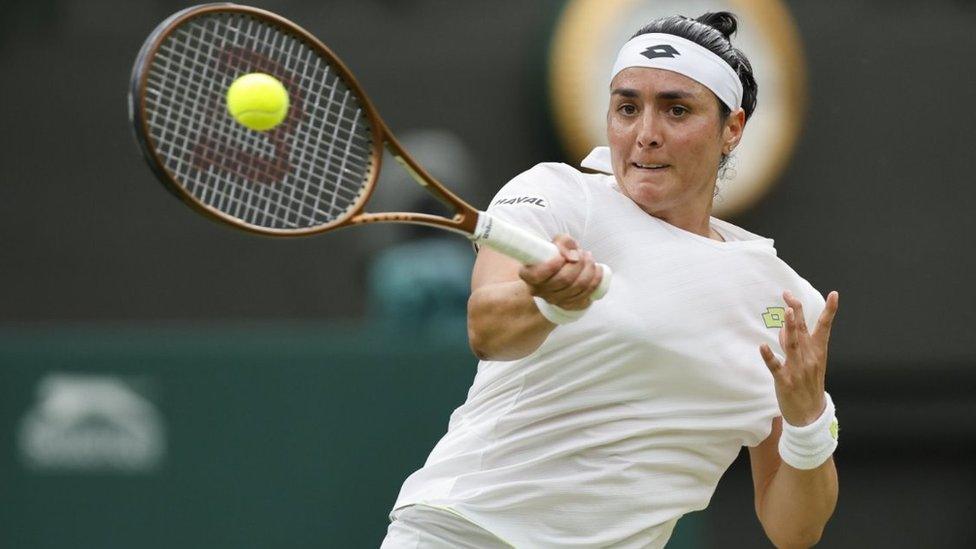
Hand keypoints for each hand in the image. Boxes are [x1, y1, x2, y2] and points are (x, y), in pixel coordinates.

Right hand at [518, 234, 602, 310]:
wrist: (560, 271)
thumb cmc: (555, 255)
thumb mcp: (556, 243)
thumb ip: (563, 242)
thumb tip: (573, 257)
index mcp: (529, 275)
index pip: (537, 275)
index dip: (551, 266)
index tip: (561, 257)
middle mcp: (540, 291)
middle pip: (564, 279)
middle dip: (578, 263)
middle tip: (581, 253)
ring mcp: (555, 300)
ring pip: (578, 286)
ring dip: (589, 269)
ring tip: (588, 257)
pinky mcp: (570, 305)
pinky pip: (587, 293)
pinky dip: (596, 279)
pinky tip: (597, 269)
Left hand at [759, 290, 839, 426]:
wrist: (811, 415)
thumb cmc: (808, 384)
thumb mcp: (808, 362)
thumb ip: (796, 343)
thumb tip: (784, 326)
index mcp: (818, 352)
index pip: (825, 327)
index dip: (830, 310)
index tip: (834, 294)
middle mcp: (809, 358)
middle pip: (803, 330)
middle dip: (797, 311)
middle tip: (788, 294)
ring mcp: (797, 369)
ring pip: (792, 345)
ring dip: (790, 328)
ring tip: (786, 312)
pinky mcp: (785, 381)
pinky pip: (776, 366)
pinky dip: (769, 357)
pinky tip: (762, 346)